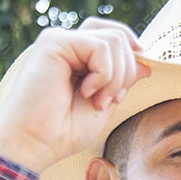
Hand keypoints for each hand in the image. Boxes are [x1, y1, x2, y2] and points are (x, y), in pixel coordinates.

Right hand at [0, 18, 151, 173]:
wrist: (34, 144)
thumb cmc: (63, 131)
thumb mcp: (104, 102)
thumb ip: (122, 80)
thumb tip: (146, 63)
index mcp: (76, 57)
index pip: (112, 35)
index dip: (131, 51)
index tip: (139, 76)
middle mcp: (67, 45)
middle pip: (117, 36)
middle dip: (127, 70)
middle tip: (111, 100)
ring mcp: (60, 41)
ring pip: (113, 40)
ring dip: (115, 77)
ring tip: (97, 101)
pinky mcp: (54, 42)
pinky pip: (99, 47)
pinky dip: (104, 74)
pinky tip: (86, 92)